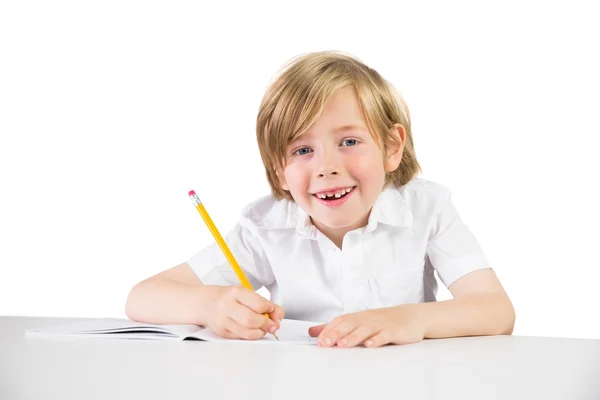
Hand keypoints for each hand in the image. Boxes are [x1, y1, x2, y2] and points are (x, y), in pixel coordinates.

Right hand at [207, 286, 284, 339]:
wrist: (205, 303)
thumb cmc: (228, 297)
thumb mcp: (245, 293)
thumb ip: (264, 302)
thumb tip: (279, 315)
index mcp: (235, 293)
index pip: (258, 303)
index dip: (270, 309)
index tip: (273, 310)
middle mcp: (227, 306)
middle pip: (251, 320)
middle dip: (266, 324)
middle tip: (272, 325)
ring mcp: (223, 321)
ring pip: (247, 333)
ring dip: (261, 332)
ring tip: (263, 328)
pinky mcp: (222, 333)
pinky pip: (242, 338)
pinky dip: (252, 335)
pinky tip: (253, 330)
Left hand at [308, 305, 426, 347]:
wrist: (411, 316)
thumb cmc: (382, 320)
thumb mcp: (358, 322)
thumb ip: (335, 327)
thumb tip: (313, 332)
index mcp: (358, 317)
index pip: (340, 321)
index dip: (329, 330)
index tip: (319, 340)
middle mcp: (367, 319)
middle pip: (350, 325)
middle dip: (336, 334)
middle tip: (326, 343)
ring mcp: (381, 324)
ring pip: (365, 330)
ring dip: (353, 337)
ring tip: (343, 345)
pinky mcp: (394, 331)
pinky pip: (385, 335)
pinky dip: (377, 339)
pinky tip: (370, 345)